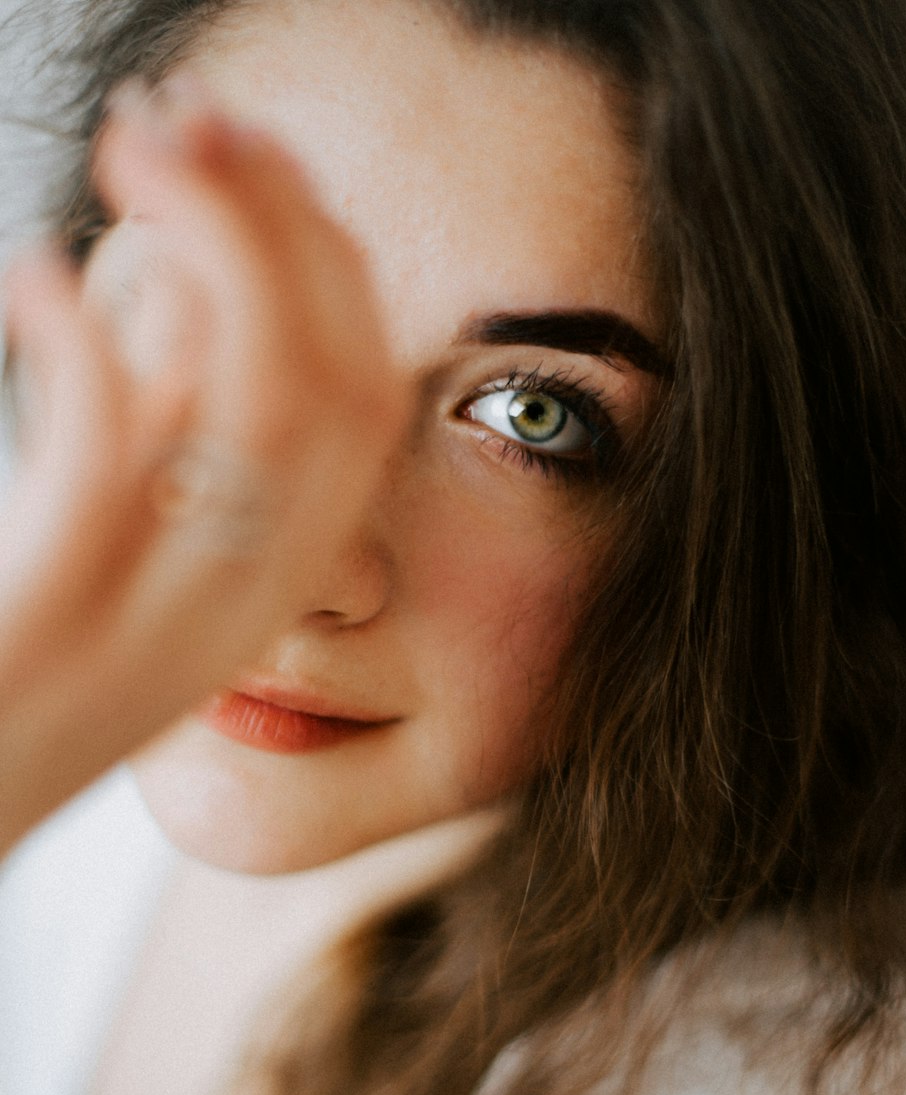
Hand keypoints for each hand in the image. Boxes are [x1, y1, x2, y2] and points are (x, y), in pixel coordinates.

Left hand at [0, 81, 406, 853]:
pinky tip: (29, 273)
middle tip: (192, 112)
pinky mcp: (59, 636)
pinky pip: (105, 468)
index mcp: (274, 577)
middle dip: (281, 224)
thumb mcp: (109, 541)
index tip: (252, 150)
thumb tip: (191, 290)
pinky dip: (82, 345)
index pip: (364, 395)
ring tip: (135, 147)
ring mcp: (160, 628)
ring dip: (214, 250)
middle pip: (338, 388)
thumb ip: (167, 435)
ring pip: (262, 416)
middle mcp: (248, 606)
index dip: (322, 256)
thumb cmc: (17, 663)